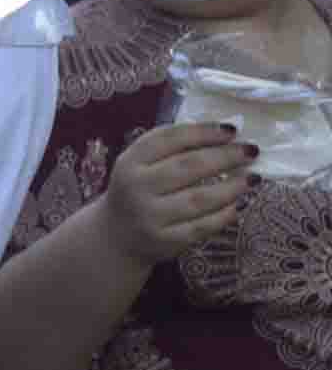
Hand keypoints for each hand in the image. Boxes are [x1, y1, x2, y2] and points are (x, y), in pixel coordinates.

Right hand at [97, 122, 254, 265]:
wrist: (117, 235)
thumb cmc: (139, 190)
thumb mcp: (140, 164)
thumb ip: (171, 148)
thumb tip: (224, 134)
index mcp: (131, 161)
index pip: (169, 139)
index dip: (203, 132)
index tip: (232, 129)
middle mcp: (137, 187)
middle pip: (188, 166)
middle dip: (225, 156)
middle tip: (251, 151)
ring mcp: (150, 215)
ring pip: (199, 198)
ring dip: (232, 187)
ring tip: (253, 179)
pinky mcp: (165, 240)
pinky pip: (202, 226)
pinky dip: (224, 215)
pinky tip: (238, 205)